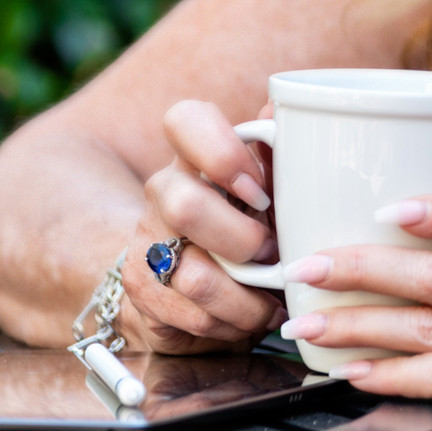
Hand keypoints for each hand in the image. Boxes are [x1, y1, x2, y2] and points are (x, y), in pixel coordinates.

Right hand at [119, 100, 284, 352]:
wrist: (191, 281)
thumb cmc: (245, 222)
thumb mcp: (267, 187)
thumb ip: (278, 151)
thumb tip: (288, 106)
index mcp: (194, 154)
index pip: (185, 120)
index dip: (222, 153)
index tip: (258, 189)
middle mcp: (163, 193)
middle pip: (186, 206)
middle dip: (244, 240)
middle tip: (273, 253)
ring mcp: (148, 243)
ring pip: (196, 276)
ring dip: (248, 297)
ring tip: (271, 298)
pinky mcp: (143, 291)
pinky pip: (195, 316)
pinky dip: (234, 324)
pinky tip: (247, 317)